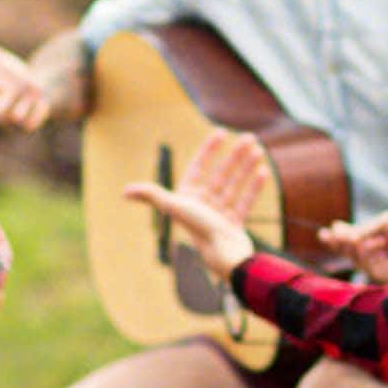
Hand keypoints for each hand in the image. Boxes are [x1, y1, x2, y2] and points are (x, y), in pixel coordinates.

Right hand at [0, 22, 52, 129]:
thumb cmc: (7, 74)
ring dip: (17, 103)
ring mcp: (6, 120)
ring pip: (6, 119)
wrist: (35, 90)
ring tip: (26, 91)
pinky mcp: (25, 126)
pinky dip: (35, 110)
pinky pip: (27, 124)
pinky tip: (40, 99)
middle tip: (0, 87)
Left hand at [120, 127, 262, 280]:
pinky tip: (263, 171)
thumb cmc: (198, 229)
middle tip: (250, 137)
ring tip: (259, 150)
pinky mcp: (233, 223)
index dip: (209, 149)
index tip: (223, 132)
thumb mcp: (175, 207)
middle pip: (219, 174)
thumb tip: (125, 191)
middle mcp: (201, 205)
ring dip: (246, 167)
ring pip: (234, 185)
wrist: (223, 254)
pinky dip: (253, 187)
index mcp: (186, 199)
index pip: (198, 167)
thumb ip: (152, 196)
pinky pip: (244, 201)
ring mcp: (218, 214)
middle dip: (234, 155)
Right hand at [320, 210, 387, 282]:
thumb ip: (363, 230)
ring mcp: (379, 265)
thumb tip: (346, 237)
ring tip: (347, 237)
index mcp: (379, 238)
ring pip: (354, 259)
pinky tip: (371, 244)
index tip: (330, 228)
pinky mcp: (382, 275)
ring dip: (347, 247)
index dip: (340, 236)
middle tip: (325, 235)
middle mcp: (378, 253)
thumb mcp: (384, 222)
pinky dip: (365, 253)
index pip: (355, 240)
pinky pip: (365, 265)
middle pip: (350, 252)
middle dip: (337, 243)